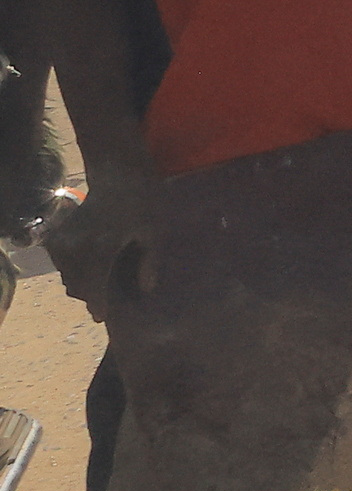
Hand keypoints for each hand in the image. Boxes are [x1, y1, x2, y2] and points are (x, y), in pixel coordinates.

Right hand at [43, 183, 146, 312]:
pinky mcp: (58, 235)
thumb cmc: (142, 200)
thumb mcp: (154, 231)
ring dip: (81, 284)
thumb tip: (146, 290)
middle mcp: (76, 247)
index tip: (102, 317)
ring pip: (67, 275)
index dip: (99, 305)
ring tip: (100, 287)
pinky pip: (62, 263)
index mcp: (101, 248)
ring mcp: (64, 241)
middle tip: (106, 303)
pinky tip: (91, 269)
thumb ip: (149, 262)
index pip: (94, 288)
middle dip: (90, 296)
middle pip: (77, 285)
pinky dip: (74, 270)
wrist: (117, 173)